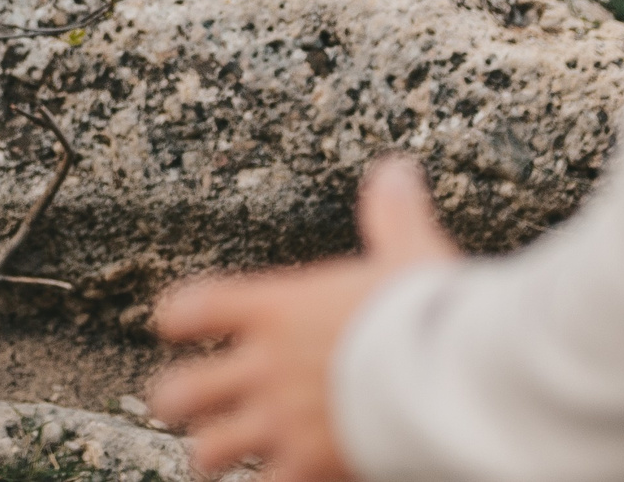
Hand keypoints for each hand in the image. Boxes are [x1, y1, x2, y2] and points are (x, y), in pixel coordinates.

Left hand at [147, 158, 460, 481]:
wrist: (448, 380)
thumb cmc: (427, 314)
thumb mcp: (408, 254)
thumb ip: (392, 215)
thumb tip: (397, 170)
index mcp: (273, 308)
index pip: (190, 308)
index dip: (177, 318)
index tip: (175, 323)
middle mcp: (262, 367)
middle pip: (179, 392)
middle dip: (176, 402)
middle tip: (182, 406)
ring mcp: (278, 423)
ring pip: (209, 450)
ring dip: (211, 453)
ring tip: (215, 458)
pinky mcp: (307, 469)